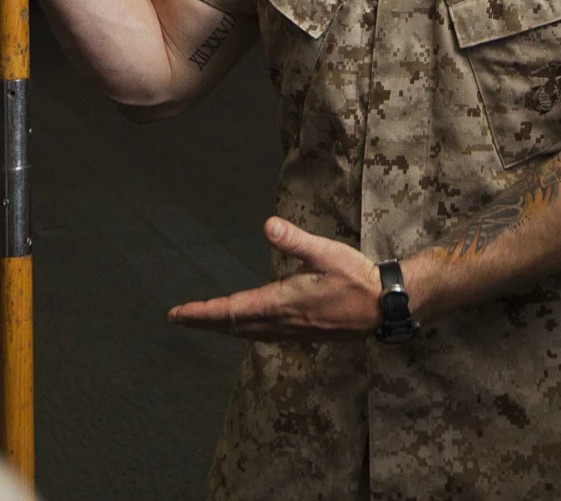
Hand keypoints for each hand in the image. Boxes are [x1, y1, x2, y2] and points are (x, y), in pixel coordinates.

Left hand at [169, 217, 381, 340]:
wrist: (384, 306)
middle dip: (204, 322)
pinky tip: (245, 326)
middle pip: (234, 325)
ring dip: (223, 327)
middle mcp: (282, 322)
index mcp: (282, 303)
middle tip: (179, 318)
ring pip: (248, 332)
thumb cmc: (356, 277)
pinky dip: (244, 330)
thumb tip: (267, 224)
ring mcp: (292, 331)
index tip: (177, 314)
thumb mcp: (326, 252)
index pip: (232, 311)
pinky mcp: (303, 333)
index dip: (202, 313)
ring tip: (204, 321)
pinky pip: (263, 335)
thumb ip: (295, 240)